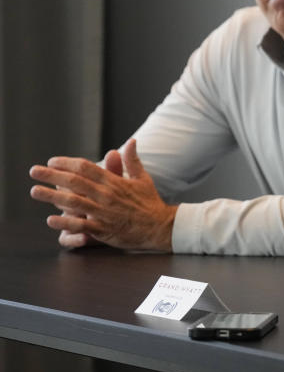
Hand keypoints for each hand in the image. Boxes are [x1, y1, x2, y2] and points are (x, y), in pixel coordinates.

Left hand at [29, 139, 176, 250]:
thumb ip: (132, 160)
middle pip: (75, 182)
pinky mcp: (104, 230)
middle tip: (34, 171)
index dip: (67, 163)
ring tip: (35, 191)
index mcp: (114, 182)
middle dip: (52, 175)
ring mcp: (104, 213)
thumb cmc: (150, 202)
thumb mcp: (143, 179)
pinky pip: (81, 225)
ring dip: (52, 196)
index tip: (52, 161)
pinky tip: (51, 219)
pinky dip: (66, 222)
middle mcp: (107, 195)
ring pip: (74, 202)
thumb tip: (131, 142)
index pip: (86, 168)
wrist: (160, 227)